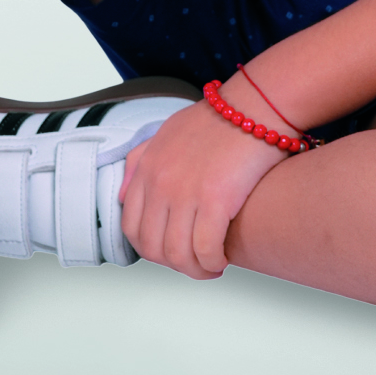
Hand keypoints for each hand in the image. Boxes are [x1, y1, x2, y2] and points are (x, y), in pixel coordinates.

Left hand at [117, 92, 289, 278]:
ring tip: (212, 266)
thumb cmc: (217, 119)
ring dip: (195, 270)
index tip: (171, 250)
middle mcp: (160, 182)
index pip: (131, 226)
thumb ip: (139, 161)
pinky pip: (206, 249)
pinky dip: (213, 262)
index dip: (151, 248)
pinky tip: (224, 258)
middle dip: (174, 264)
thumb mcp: (167, 132)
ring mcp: (185, 191)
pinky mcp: (216, 198)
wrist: (253, 104)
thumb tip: (122, 194)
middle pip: (153, 247)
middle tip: (194, 262)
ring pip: (178, 255)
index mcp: (147, 168)